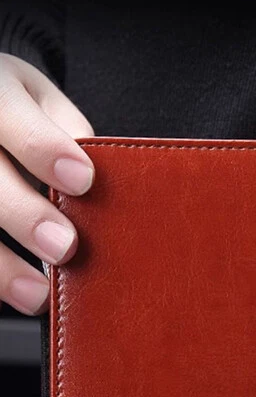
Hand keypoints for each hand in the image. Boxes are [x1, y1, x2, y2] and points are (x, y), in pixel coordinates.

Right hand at [0, 53, 94, 314]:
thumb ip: (66, 134)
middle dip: (23, 213)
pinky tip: (15, 295)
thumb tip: (104, 184)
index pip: (11, 116)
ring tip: (37, 294)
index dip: (45, 149)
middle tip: (64, 248)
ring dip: (0, 263)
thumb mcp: (42, 101)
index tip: (84, 181)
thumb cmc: (17, 107)